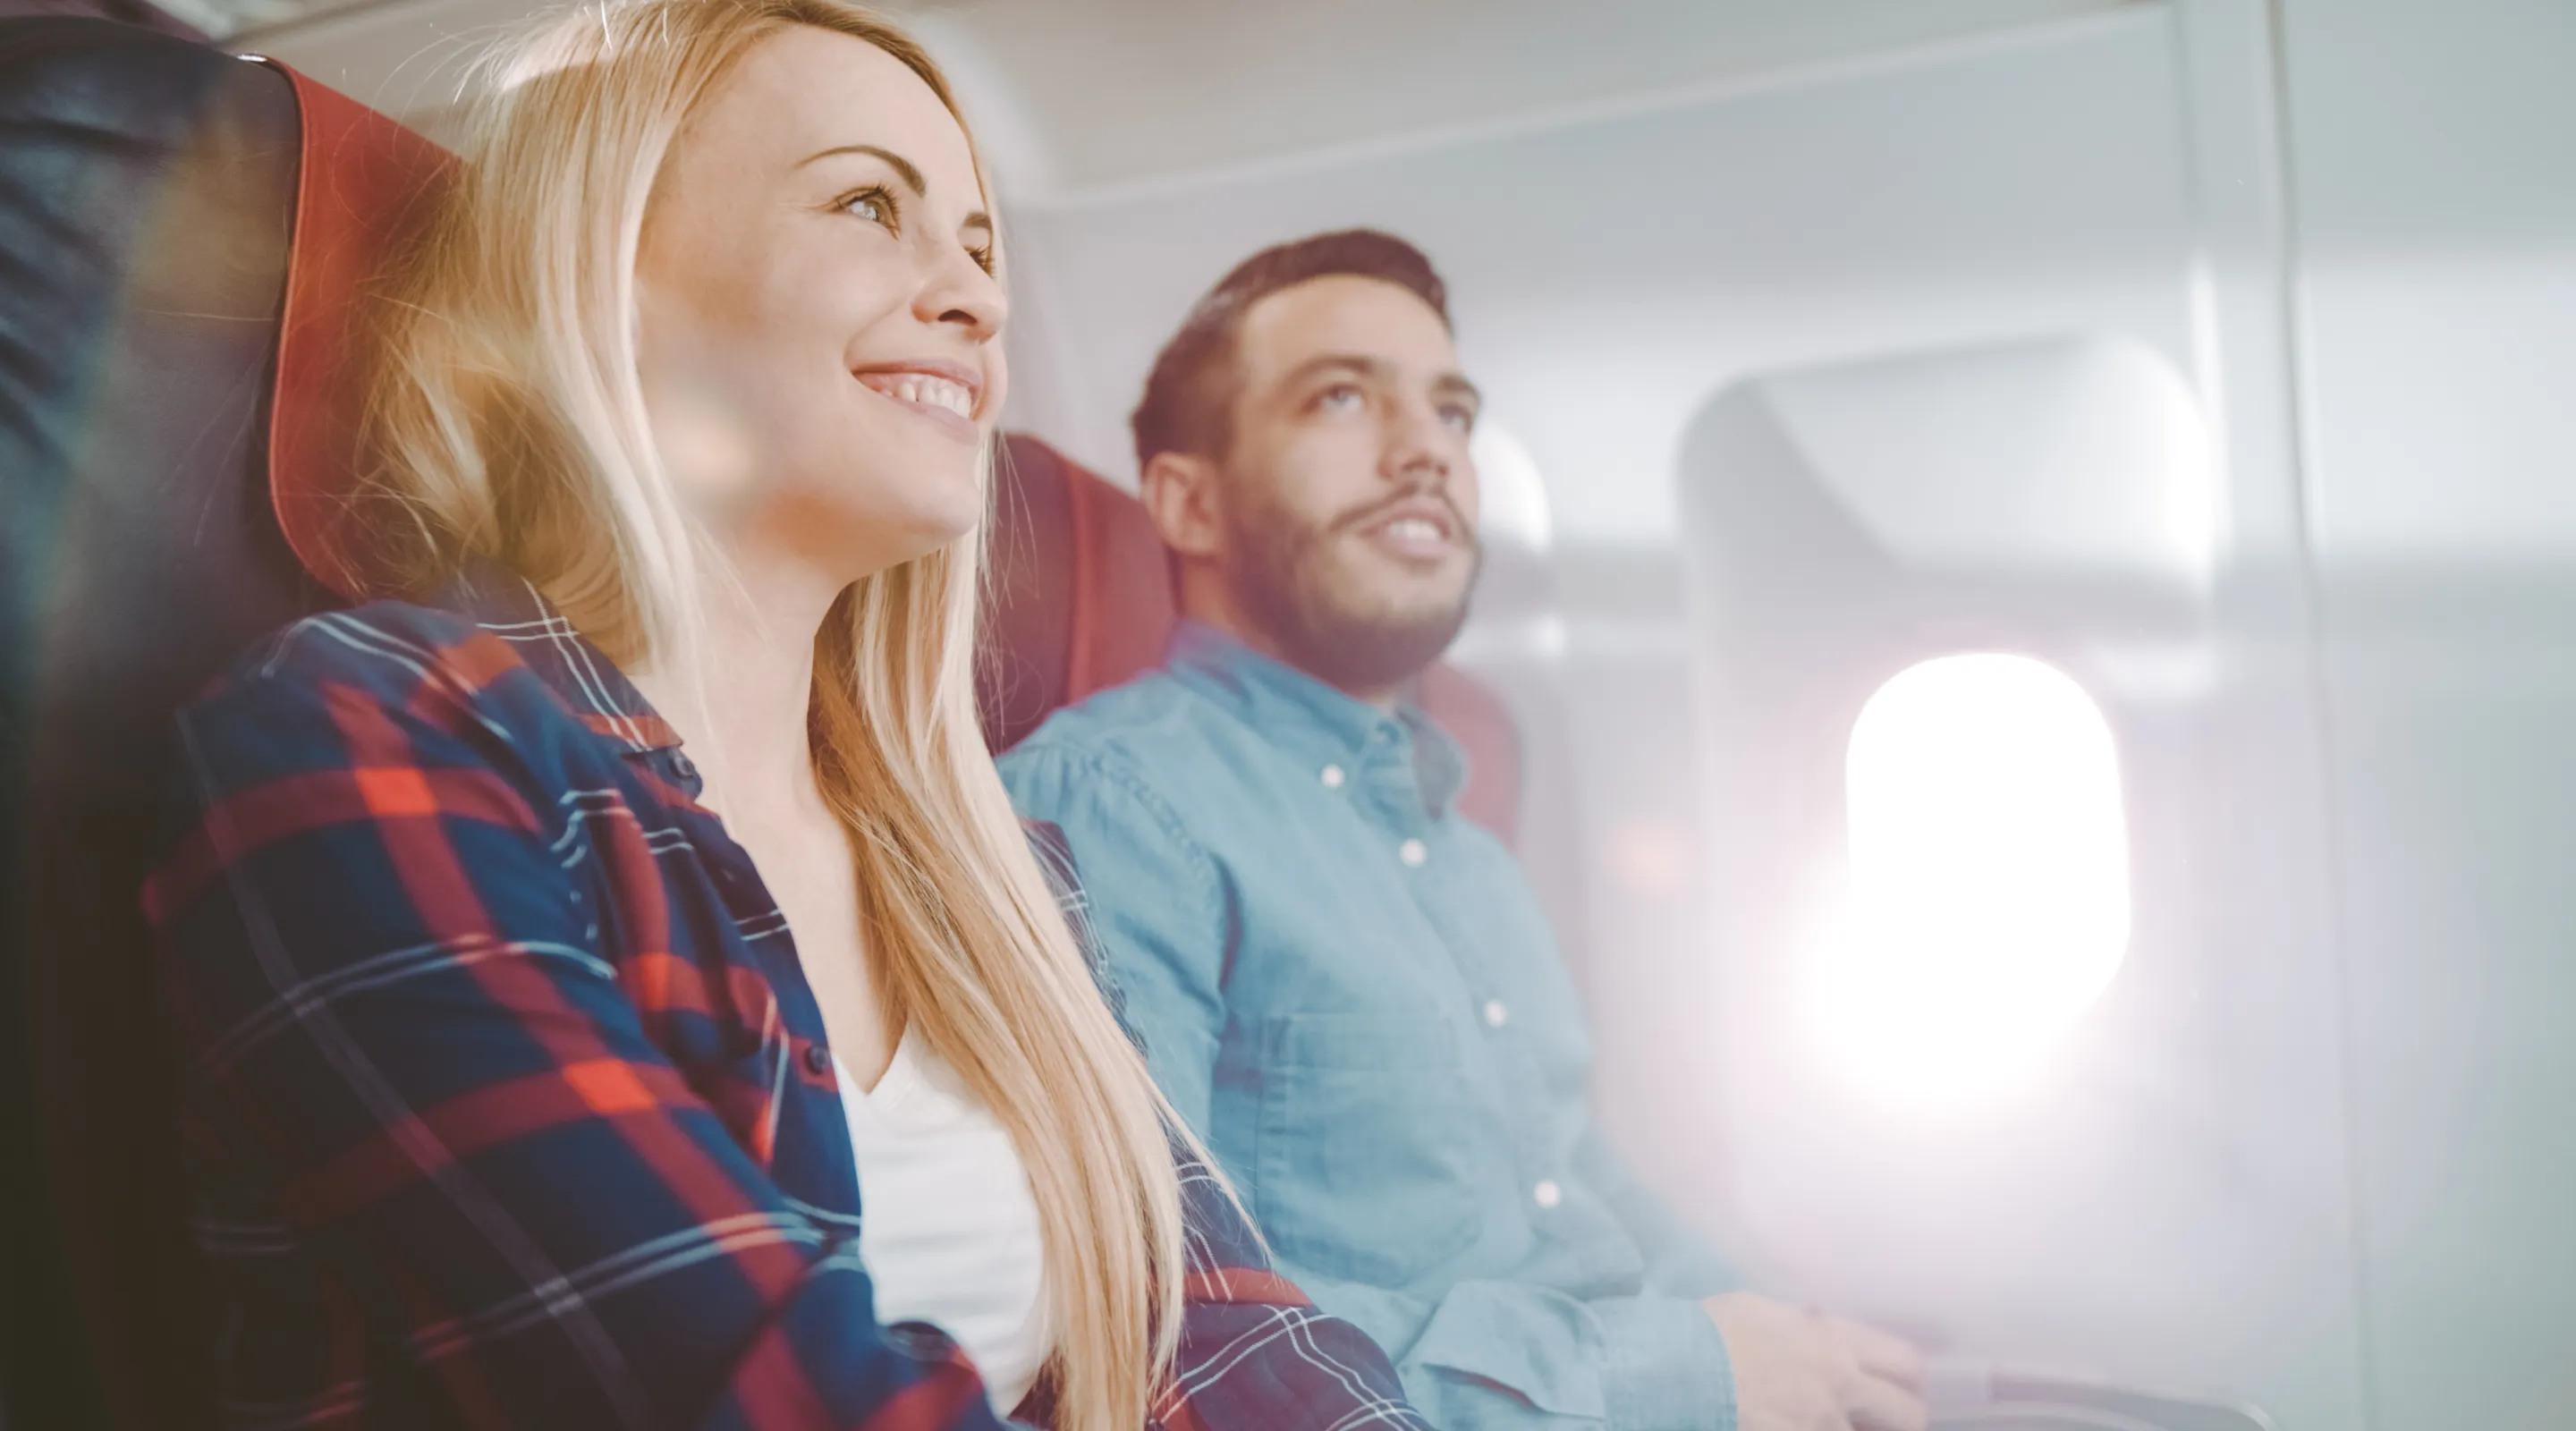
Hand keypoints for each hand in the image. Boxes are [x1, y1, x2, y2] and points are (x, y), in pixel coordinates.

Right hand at [1702, 1292, 1927, 1430]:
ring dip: (1852, 1429)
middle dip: (1901, 1419)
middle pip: (1909, 1415)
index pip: (1906, 1362)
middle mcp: (1842, 1386)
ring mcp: (1822, 1426)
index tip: (1897, 1386)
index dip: (1906, 1379)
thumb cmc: (1709, 1333)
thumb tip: (1816, 1332)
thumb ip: (1802, 1328)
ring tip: (1824, 1422)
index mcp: (1833, 1341)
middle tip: (1880, 1420)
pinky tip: (1793, 1427)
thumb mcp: (1762, 1311)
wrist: (1676, 1372)